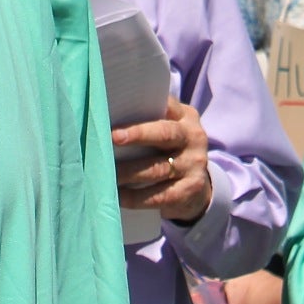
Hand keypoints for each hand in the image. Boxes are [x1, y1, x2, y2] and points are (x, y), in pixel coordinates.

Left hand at [114, 98, 213, 224]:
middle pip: (164, 134)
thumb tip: (108, 118)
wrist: (197, 188)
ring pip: (157, 168)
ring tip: (107, 173)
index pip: (167, 105)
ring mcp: (194, 165)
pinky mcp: (190, 190)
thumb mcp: (168, 132)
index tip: (119, 108)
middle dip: (138, 134)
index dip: (145, 106)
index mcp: (186, 117)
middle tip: (113, 137)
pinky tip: (118, 197)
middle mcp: (193, 138)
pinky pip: (159, 195)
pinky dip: (135, 197)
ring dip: (128, 172)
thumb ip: (149, 121)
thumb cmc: (168, 151)